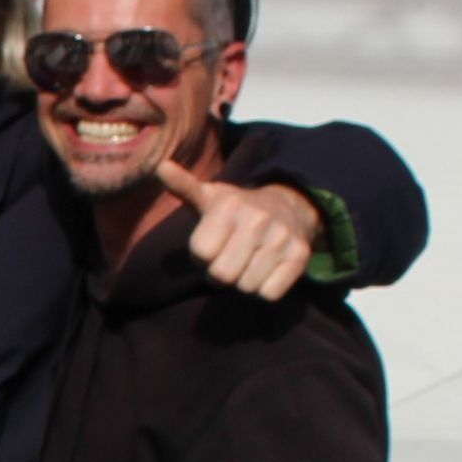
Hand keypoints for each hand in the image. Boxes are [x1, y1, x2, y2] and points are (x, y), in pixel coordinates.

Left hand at [156, 159, 317, 300]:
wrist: (288, 206)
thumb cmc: (235, 210)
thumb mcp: (208, 196)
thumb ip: (183, 187)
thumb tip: (161, 167)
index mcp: (229, 205)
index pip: (201, 254)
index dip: (201, 256)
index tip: (212, 244)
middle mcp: (258, 219)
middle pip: (222, 275)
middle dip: (219, 273)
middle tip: (228, 257)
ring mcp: (282, 238)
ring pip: (245, 287)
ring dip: (242, 282)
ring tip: (247, 261)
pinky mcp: (300, 256)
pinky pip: (269, 294)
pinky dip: (263, 290)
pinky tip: (265, 270)